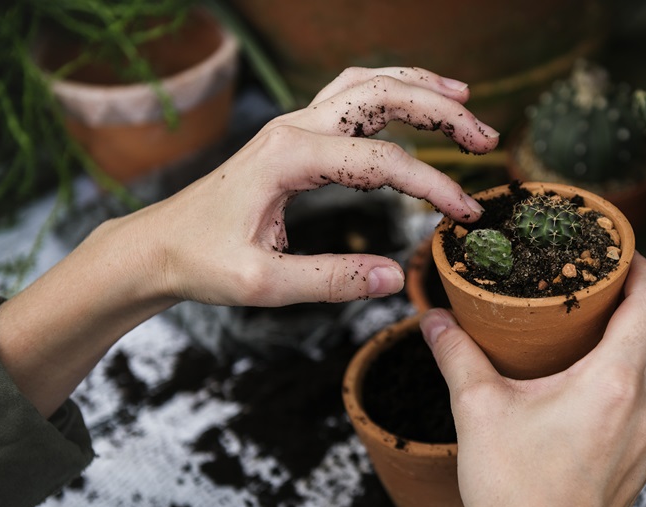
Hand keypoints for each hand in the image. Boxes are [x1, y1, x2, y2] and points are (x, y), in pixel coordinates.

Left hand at [0, 67, 498, 416]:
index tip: (465, 214)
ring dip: (420, 88)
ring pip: (368, 84)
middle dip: (441, 112)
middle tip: (486, 139)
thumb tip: (394, 277)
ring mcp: (294, 124)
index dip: (432, 185)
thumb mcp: (263, 284)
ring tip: (466, 103)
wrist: (158, 245)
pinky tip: (417, 101)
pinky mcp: (296, 134)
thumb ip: (331, 280)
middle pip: (382, 96)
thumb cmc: (202, 262)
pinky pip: (351, 96)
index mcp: (288, 157)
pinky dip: (392, 91)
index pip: (381, 161)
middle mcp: (294, 127)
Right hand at [421, 254, 645, 506]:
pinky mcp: (644, 464)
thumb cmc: (513, 493)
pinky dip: (643, 374)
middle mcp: (644, 409)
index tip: (623, 253)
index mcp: (613, 384)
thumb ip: (456, 355)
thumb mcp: (477, 411)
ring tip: (607, 324)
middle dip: (645, 298)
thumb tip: (434, 319)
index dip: (643, 270)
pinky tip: (605, 380)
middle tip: (609, 282)